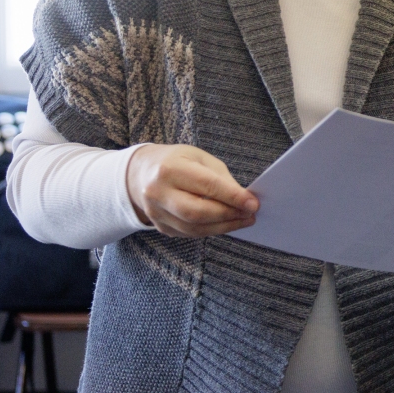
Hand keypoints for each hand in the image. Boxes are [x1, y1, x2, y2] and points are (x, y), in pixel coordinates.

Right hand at [125, 143, 258, 237]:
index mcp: (169, 169)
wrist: (140, 173)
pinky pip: (189, 233)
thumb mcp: (199, 158)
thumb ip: (220, 178)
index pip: (206, 186)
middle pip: (197, 212)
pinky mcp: (160, 226)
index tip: (253, 203)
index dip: (232, 196)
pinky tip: (225, 224)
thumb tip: (243, 199)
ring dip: (223, 227)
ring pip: (194, 228)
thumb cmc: (176, 161)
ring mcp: (156, 213)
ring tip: (243, 221)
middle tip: (250, 214)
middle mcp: (158, 192)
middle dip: (228, 215)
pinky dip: (211, 230)